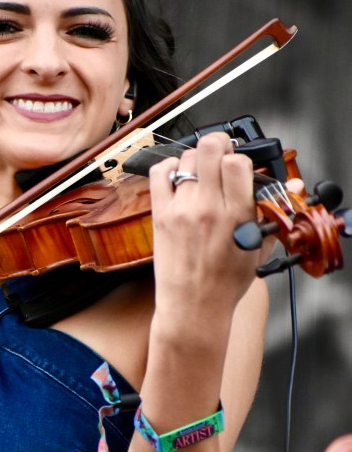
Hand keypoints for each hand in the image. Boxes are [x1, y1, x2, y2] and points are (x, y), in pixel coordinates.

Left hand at [148, 132, 261, 326]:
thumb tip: (292, 185)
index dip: (240, 158)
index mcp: (236, 215)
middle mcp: (207, 208)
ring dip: (196, 159)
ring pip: (186, 158)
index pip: (237, 161)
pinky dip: (169, 168)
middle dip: (218, 145)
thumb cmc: (227, 282)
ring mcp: (181, 210)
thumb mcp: (259, 247)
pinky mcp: (161, 215)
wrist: (194, 307)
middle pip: (209, 148)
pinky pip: (160, 174)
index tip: (239, 168)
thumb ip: (272, 212)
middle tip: (220, 155)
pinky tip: (178, 178)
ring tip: (201, 174)